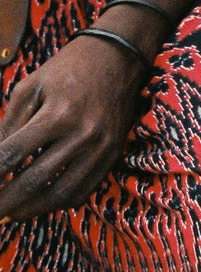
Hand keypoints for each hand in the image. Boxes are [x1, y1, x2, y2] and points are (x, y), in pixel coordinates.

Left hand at [0, 34, 146, 220]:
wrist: (118, 57)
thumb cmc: (68, 69)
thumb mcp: (31, 86)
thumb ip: (9, 124)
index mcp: (59, 112)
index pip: (13, 154)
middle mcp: (82, 133)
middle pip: (35, 180)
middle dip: (6, 201)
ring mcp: (100, 147)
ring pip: (60, 194)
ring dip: (30, 210)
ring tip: (11, 214)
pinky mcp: (112, 154)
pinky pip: (83, 191)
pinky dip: (58, 203)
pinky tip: (40, 203)